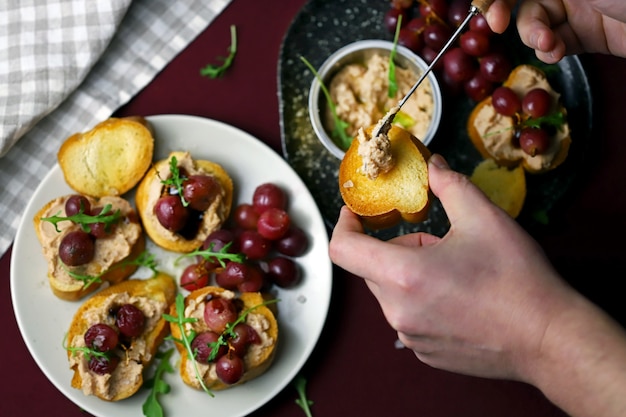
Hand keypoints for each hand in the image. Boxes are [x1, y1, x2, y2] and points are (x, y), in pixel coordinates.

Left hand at [329, 154, 578, 380]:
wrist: (548, 339)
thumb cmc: (517, 279)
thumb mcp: (483, 218)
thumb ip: (448, 184)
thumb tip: (433, 165)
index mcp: (402, 276)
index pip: (343, 249)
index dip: (344, 224)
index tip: (357, 213)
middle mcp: (397, 312)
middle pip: (374, 267)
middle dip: (399, 249)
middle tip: (440, 245)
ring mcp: (409, 336)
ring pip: (392, 292)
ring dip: (412, 276)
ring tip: (457, 275)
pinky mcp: (423, 352)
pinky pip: (408, 316)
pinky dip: (423, 302)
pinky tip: (460, 300)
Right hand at [483, 0, 625, 62]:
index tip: (484, 7)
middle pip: (521, 0)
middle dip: (506, 12)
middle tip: (494, 24)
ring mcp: (576, 8)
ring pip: (534, 24)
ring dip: (533, 36)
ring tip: (547, 43)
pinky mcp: (585, 35)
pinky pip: (553, 44)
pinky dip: (548, 50)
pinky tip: (555, 51)